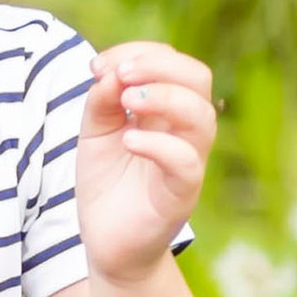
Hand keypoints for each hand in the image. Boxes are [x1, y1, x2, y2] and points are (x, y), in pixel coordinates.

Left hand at [76, 40, 218, 285]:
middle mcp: (183, 130)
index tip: (97, 67)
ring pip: (202, 116)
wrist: (107, 244)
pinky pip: (187, 162)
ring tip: (127, 101)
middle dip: (159, 65)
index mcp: (166, 109)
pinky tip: (128, 142)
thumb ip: (100, 101)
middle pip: (198, 77)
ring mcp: (188, 161)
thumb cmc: (107, 186)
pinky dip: (159, 145)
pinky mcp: (182, 195)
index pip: (171, 61)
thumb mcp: (95, 134)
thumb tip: (108, 73)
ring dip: (164, 97)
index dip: (138, 52)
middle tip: (121, 75)